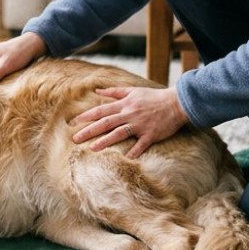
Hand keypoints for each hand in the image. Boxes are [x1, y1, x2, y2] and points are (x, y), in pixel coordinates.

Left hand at [71, 86, 187, 158]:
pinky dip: (134, 151)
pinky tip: (126, 159)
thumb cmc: (153, 97)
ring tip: (92, 148)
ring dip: (105, 141)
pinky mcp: (151, 134)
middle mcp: (129, 114)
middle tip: (75, 138)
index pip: (101, 110)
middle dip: (89, 130)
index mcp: (124, 105)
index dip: (86, 116)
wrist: (175, 103)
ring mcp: (140, 125)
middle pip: (106, 123)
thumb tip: (97, 90)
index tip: (73, 122)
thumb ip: (114, 92)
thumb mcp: (132, 91)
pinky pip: (141, 144)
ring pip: (119, 133)